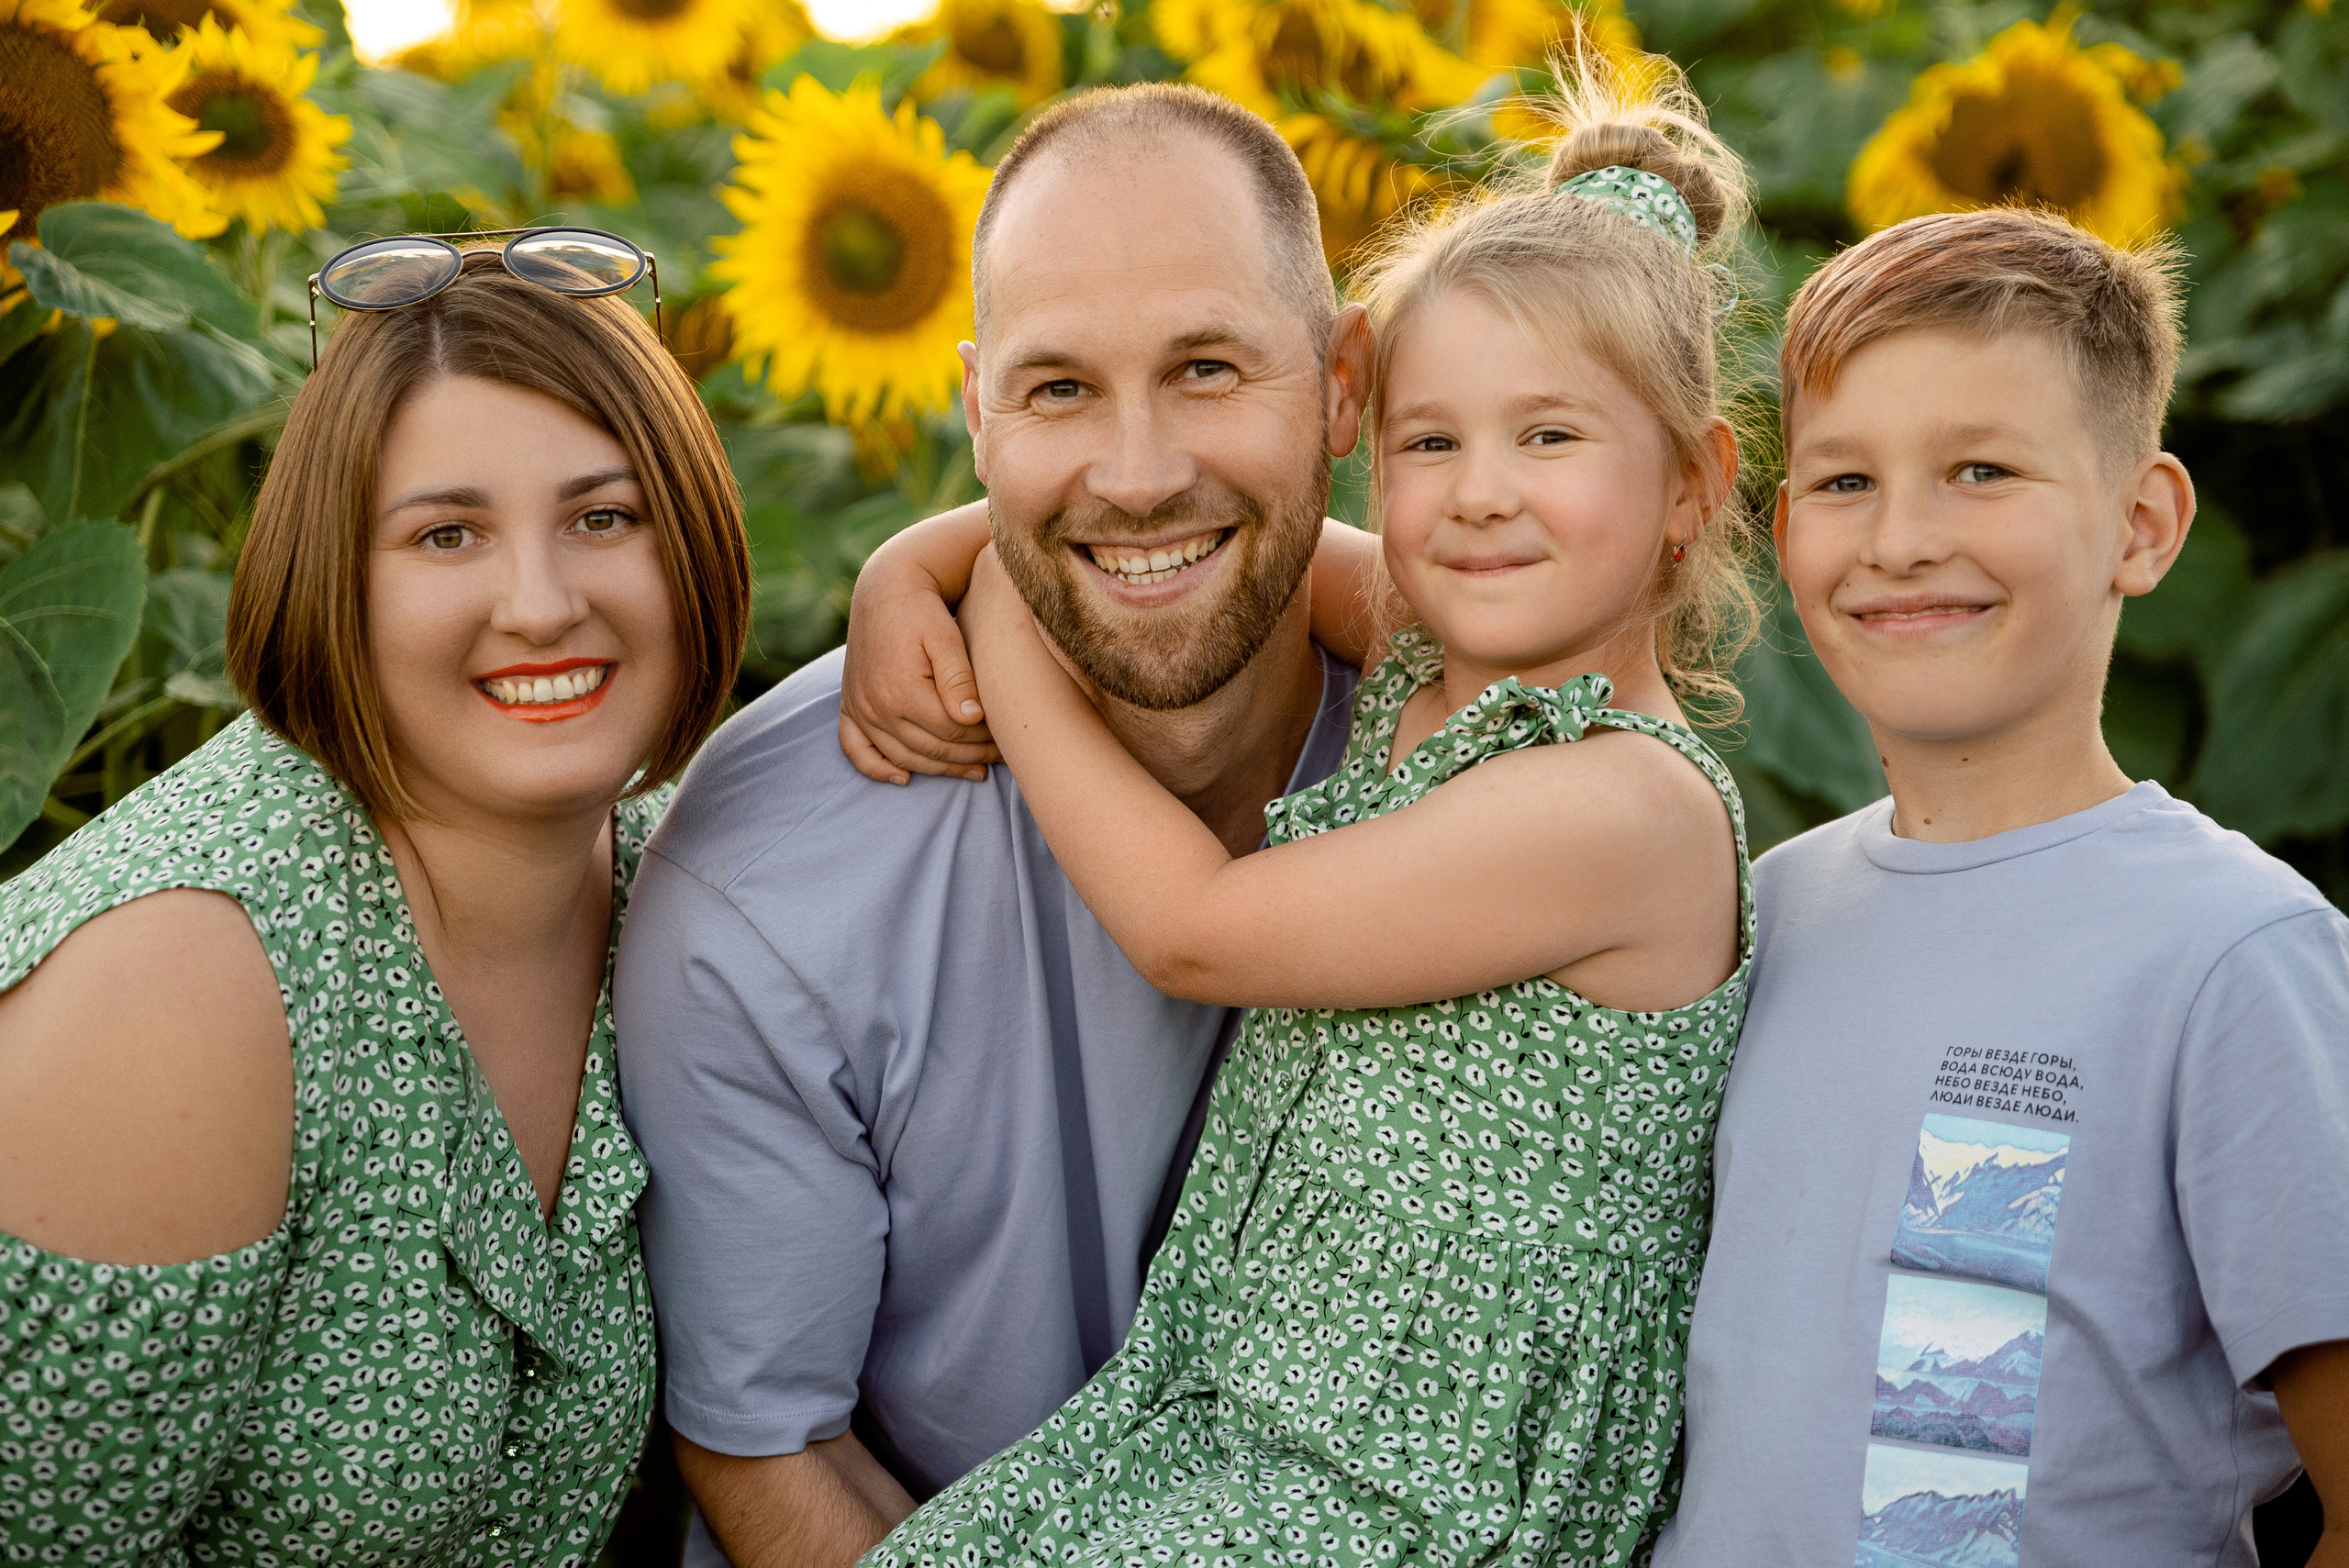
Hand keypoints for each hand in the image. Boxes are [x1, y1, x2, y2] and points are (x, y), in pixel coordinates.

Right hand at [839, 550, 999, 786]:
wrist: (885, 589)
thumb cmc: (923, 610)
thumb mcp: (946, 637)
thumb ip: (958, 679)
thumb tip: (973, 719)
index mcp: (901, 691)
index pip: (952, 732)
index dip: (983, 739)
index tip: (1007, 739)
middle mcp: (876, 706)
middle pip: (931, 749)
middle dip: (969, 757)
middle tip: (999, 758)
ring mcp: (860, 709)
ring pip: (903, 756)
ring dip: (940, 769)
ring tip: (974, 770)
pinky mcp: (850, 706)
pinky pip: (856, 749)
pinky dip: (876, 769)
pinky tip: (903, 778)